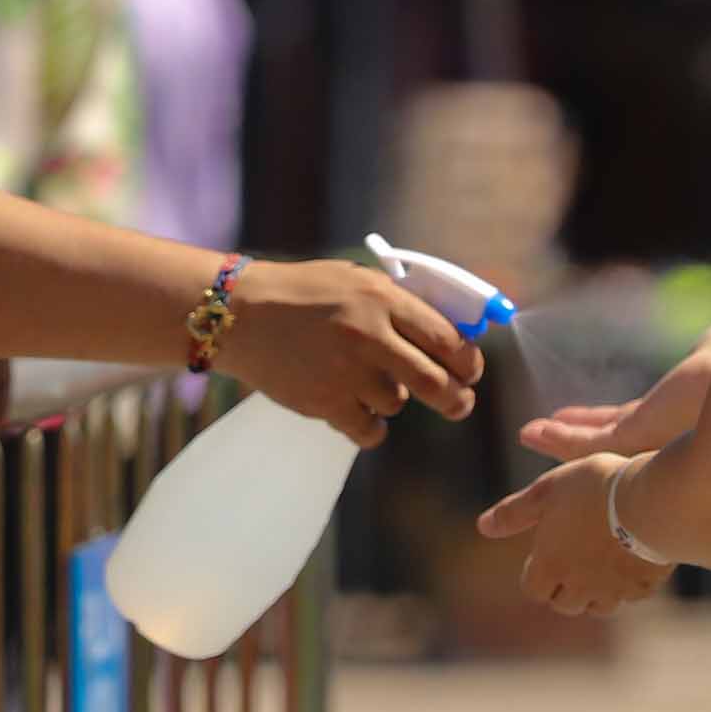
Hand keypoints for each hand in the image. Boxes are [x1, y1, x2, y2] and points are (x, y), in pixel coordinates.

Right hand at [223, 259, 481, 446]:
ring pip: (398, 404)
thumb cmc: (303, 293)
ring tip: (367, 383)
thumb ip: (400, 303)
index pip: (447, 338)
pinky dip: (370, 426)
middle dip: (457, 399)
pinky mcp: (324, 402)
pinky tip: (357, 409)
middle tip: (459, 403)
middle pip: (436, 382)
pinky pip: (370, 431)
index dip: (468, 360)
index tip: (469, 370)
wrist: (240, 314)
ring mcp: (346, 372)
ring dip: (393, 399)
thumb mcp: (356, 280)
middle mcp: (370, 335)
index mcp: (383, 298)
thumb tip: (450, 334)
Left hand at [476, 454, 676, 617]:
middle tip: (573, 560)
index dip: (538, 574)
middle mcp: (579, 587)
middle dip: (565, 588)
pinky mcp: (644, 587)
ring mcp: (613, 591)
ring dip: (595, 593)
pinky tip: (631, 561)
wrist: (650, 499)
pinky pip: (631, 596)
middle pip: (565, 604)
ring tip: (601, 564)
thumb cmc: (592, 488)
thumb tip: (483, 526)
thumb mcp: (545, 491)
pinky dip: (628, 585)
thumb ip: (513, 513)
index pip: (534, 589)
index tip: (547, 556)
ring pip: (599, 607)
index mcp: (550, 566)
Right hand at [520, 330, 710, 462]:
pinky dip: (560, 438)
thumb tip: (708, 338)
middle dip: (586, 443)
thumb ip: (709, 349)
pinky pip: (593, 442)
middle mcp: (672, 442)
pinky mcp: (643, 436)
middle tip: (556, 436)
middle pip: (620, 448)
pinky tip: (535, 431)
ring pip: (601, 449)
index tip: (595, 418)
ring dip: (562, 442)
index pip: (648, 427)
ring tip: (531, 434)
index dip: (616, 422)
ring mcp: (657, 445)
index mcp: (691, 418)